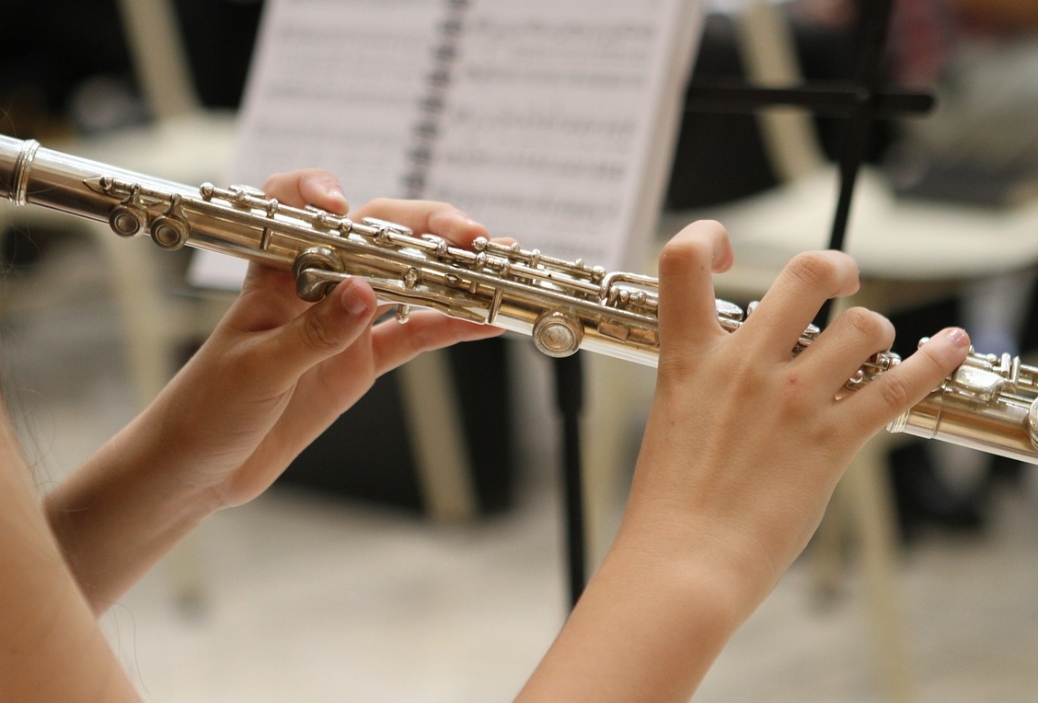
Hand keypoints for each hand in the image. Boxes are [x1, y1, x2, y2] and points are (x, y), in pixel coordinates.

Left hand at [146, 169, 501, 508]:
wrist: (200, 467)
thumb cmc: (207, 408)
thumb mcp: (258, 370)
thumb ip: (313, 333)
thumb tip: (364, 293)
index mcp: (275, 275)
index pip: (296, 210)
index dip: (319, 195)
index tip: (343, 206)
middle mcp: (315, 286)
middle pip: (377, 237)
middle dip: (426, 230)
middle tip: (469, 239)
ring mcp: (343, 322)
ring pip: (406, 282)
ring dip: (449, 274)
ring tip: (493, 269)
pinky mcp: (361, 361)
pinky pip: (413, 335)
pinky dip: (448, 327)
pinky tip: (483, 322)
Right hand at [515, 220, 969, 702]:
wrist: (682, 563)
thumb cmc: (670, 504)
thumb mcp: (672, 420)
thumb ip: (706, 381)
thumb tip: (741, 366)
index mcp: (689, 358)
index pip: (683, 259)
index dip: (708, 236)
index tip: (728, 254)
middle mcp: (743, 365)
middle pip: (804, 273)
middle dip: (833, 266)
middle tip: (839, 279)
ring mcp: (790, 400)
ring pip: (862, 326)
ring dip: (874, 331)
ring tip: (869, 348)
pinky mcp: (830, 441)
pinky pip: (895, 385)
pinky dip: (932, 359)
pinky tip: (949, 344)